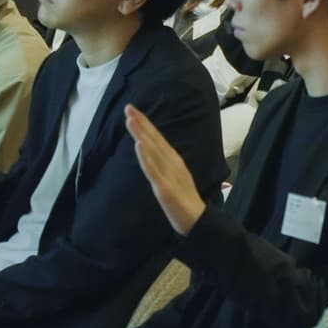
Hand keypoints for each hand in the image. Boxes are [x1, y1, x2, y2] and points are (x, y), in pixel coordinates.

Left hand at [126, 105, 206, 234]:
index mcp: (174, 161)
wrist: (198, 220)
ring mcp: (168, 174)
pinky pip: (153, 170)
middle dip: (141, 123)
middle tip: (129, 107)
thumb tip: (153, 153)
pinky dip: (146, 156)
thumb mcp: (174, 178)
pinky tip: (139, 144)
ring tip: (131, 120)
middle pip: (155, 140)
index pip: (158, 139)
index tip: (134, 111)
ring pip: (152, 151)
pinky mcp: (165, 187)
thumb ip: (165, 165)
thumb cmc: (185, 200)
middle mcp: (172, 163)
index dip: (146, 124)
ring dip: (142, 134)